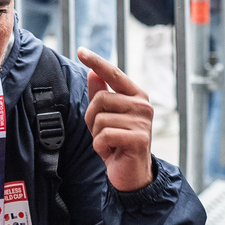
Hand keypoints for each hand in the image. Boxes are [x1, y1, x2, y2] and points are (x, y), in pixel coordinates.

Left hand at [76, 48, 153, 192]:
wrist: (131, 174)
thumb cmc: (118, 142)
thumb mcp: (106, 116)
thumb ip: (101, 94)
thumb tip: (92, 72)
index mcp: (136, 95)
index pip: (114, 74)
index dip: (97, 62)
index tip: (81, 50)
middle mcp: (143, 105)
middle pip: (100, 99)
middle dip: (92, 118)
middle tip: (102, 133)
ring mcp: (142, 121)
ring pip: (100, 119)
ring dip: (96, 135)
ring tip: (109, 143)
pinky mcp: (138, 138)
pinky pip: (104, 135)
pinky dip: (100, 147)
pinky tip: (111, 152)